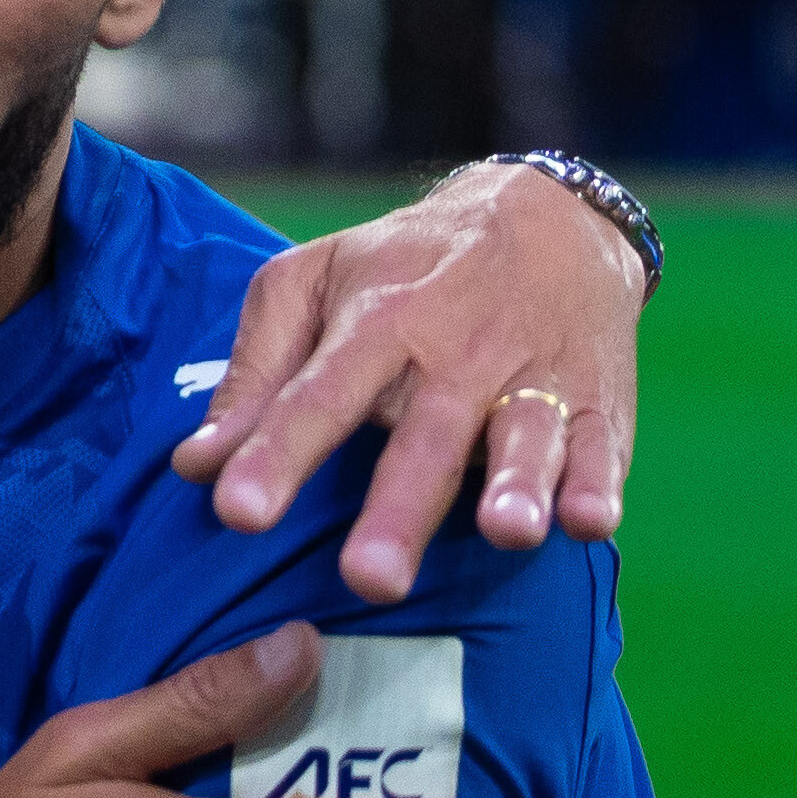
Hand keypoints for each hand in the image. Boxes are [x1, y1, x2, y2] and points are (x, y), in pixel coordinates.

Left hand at [168, 159, 647, 602]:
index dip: (277, 453)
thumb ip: (255, 376)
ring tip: (508, 534)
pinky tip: (590, 523)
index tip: (237, 514)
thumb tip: (194, 465)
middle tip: (369, 579)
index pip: (318, 395)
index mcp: (378, 320)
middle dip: (399, 507)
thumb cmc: (403, 267)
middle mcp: (457, 351)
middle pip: (425, 435)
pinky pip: (602, 447)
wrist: (545, 218)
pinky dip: (600, 483)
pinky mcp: (597, 402)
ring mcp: (534, 377)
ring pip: (525, 437)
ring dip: (519, 487)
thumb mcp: (314, 285)